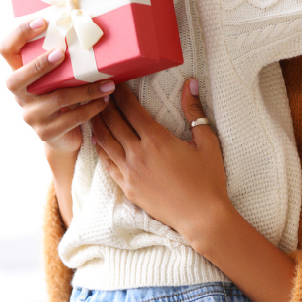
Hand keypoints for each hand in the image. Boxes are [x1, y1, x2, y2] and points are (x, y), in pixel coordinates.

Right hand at [0, 18, 115, 155]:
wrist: (64, 136)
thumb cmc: (62, 93)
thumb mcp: (57, 74)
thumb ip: (60, 55)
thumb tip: (85, 20)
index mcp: (18, 72)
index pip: (5, 49)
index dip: (19, 33)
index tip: (43, 22)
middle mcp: (19, 94)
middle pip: (17, 78)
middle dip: (39, 65)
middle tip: (62, 54)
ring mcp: (30, 115)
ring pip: (56, 99)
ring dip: (86, 89)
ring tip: (108, 83)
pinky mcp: (46, 132)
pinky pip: (71, 118)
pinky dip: (92, 107)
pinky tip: (105, 99)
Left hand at [92, 79, 228, 240]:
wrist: (201, 218)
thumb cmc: (208, 180)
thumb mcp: (207, 142)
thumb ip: (194, 111)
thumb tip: (190, 83)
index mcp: (157, 139)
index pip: (132, 110)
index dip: (121, 94)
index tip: (116, 84)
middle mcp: (138, 154)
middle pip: (114, 122)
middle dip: (106, 105)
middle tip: (100, 93)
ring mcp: (130, 172)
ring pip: (105, 142)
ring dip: (98, 124)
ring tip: (93, 112)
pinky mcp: (127, 188)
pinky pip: (107, 164)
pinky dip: (100, 149)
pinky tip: (97, 141)